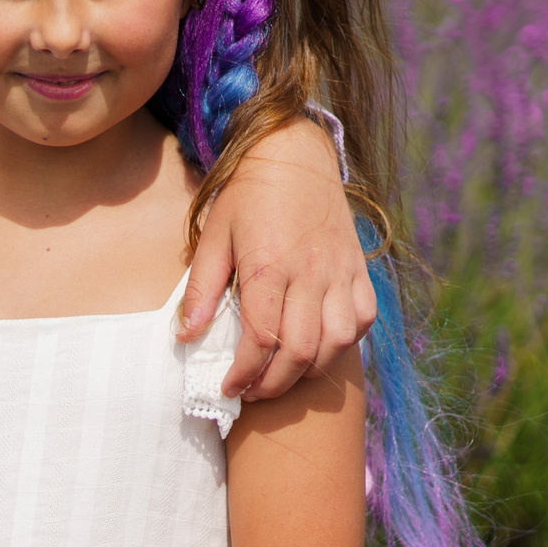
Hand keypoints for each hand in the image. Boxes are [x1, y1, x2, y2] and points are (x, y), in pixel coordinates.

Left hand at [179, 116, 373, 400]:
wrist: (295, 155)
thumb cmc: (247, 195)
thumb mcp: (214, 236)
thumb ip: (200, 289)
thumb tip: (184, 336)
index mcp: (268, 266)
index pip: (262, 340)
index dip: (244, 373)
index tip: (228, 388)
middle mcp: (310, 274)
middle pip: (301, 351)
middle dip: (274, 383)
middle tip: (252, 391)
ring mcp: (340, 272)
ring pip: (337, 343)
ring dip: (309, 370)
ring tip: (282, 375)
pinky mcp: (359, 270)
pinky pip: (362, 320)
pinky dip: (344, 344)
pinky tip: (319, 348)